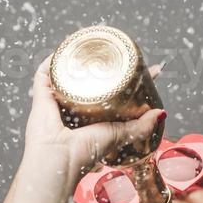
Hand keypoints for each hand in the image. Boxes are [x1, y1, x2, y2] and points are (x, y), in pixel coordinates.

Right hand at [22, 52, 166, 178]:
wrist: (58, 159)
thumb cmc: (85, 153)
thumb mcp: (119, 136)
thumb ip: (140, 127)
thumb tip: (162, 113)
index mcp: (90, 119)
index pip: (111, 93)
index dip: (126, 79)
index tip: (143, 67)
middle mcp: (73, 109)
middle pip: (90, 81)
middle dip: (102, 64)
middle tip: (117, 50)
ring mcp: (57, 101)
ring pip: (68, 73)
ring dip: (78, 57)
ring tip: (93, 42)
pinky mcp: (41, 97)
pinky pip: (45, 72)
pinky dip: (54, 58)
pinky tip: (68, 46)